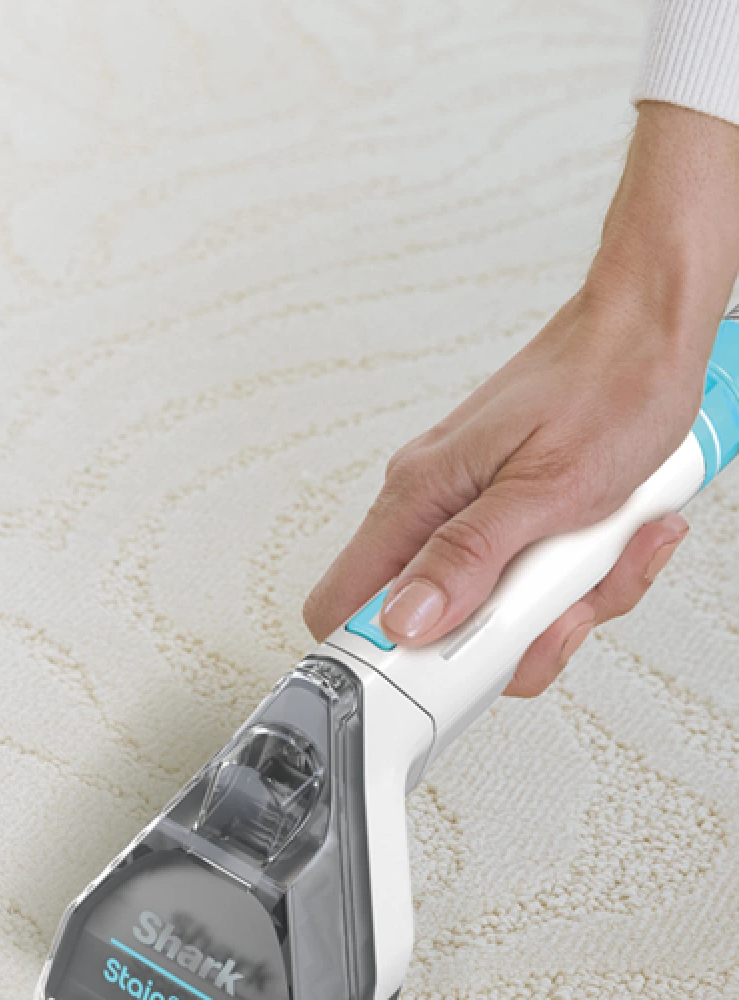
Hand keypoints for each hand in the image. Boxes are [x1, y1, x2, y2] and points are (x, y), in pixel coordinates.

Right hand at [302, 103, 738, 694]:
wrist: (653, 328)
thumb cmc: (609, 384)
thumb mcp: (549, 489)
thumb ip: (469, 559)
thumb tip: (403, 619)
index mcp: (417, 497)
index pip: (345, 605)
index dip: (388, 657)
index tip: (449, 670)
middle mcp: (431, 502)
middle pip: (433, 622)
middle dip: (514, 634)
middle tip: (560, 613)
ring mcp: (470, 506)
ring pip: (494, 604)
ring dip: (565, 599)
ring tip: (606, 556)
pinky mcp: (510, 506)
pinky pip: (530, 573)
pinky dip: (582, 571)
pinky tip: (614, 538)